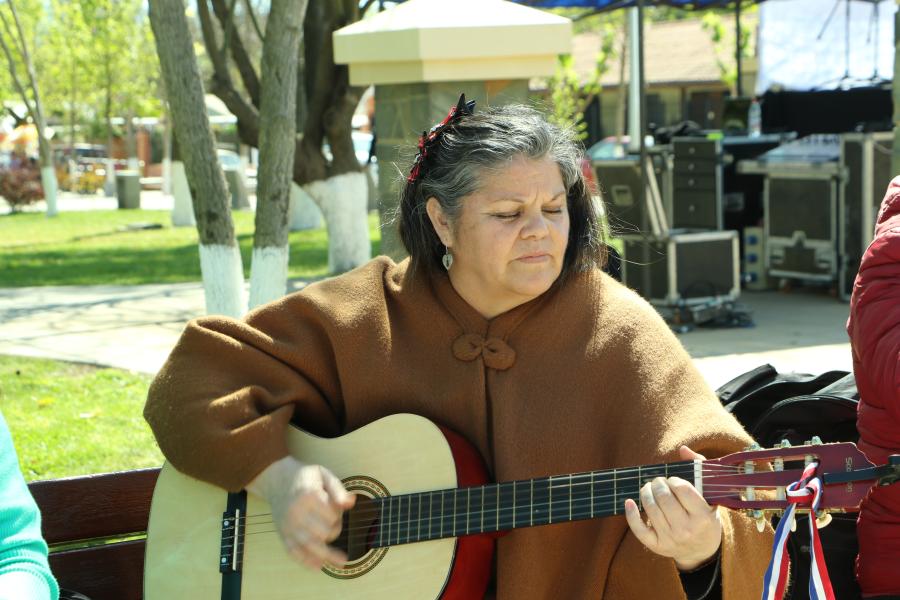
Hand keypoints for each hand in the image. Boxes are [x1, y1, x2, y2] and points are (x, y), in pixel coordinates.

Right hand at [247, 456, 355, 569]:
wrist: (277, 480)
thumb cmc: (304, 477)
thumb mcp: (323, 474)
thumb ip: (338, 489)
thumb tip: (350, 503)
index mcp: (308, 496)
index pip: (331, 514)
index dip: (338, 513)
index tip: (337, 507)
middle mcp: (296, 512)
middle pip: (323, 531)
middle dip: (334, 530)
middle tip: (334, 522)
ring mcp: (288, 525)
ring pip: (310, 546)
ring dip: (327, 555)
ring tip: (341, 562)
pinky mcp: (283, 534)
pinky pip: (294, 552)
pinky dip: (306, 561)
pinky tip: (318, 566)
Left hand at [623, 446, 721, 570]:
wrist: (702, 550)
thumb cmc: (704, 516)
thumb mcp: (709, 496)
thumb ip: (698, 468)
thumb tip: (682, 449)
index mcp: (703, 516)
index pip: (682, 489)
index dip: (673, 480)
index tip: (673, 481)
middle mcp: (687, 529)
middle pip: (664, 497)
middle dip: (657, 484)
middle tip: (658, 482)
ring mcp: (671, 539)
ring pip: (650, 508)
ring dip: (645, 492)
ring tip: (648, 488)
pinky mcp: (657, 546)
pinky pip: (639, 529)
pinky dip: (631, 514)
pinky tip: (629, 502)